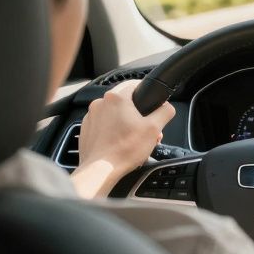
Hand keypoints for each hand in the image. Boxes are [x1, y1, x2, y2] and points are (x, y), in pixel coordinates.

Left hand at [73, 80, 174, 197]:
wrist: (100, 170)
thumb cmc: (125, 149)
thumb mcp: (154, 128)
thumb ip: (165, 112)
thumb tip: (168, 107)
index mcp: (116, 98)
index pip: (134, 84)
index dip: (147, 92)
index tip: (152, 101)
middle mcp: (100, 104)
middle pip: (125, 102)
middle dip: (138, 114)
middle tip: (147, 129)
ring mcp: (90, 117)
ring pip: (113, 114)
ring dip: (126, 123)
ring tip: (135, 140)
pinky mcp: (85, 131)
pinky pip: (103, 126)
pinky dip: (113, 132)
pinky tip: (121, 144)